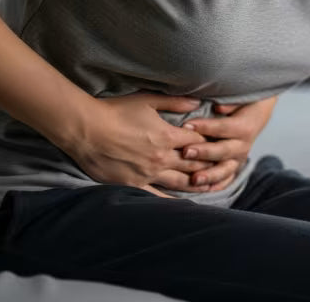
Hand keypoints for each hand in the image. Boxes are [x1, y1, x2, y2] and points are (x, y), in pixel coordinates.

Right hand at [60, 92, 217, 197]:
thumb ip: (175, 102)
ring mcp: (148, 173)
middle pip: (194, 163)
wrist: (85, 129)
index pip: (198, 141)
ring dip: (198, 183)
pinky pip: (157, 198)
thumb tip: (198, 102)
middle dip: (210, 164)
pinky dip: (173, 203)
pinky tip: (184, 209)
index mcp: (167, 136)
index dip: (210, 142)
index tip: (221, 143)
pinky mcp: (134, 185)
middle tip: (224, 166)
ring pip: (181, 182)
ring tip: (212, 186)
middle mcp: (161, 157)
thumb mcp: (147, 100)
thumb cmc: (115, 111)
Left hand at [180, 95, 277, 191]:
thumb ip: (230, 102)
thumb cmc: (241, 101)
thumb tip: (219, 107)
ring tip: (194, 179)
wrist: (255, 113)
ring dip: (209, 175)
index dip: (205, 127)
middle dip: (204, 152)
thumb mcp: (239, 97)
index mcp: (244, 127)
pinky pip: (226, 180)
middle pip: (223, 151)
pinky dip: (215, 185)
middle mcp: (243, 145)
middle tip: (185, 152)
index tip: (186, 125)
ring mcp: (239, 159)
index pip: (223, 128)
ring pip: (225, 170)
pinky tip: (202, 190)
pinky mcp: (234, 167)